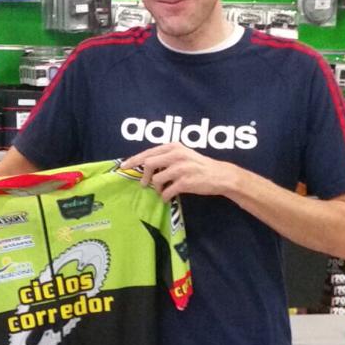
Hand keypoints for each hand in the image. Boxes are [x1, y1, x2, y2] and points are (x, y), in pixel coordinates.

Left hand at [121, 143, 238, 200]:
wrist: (220, 175)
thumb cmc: (199, 166)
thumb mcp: (183, 154)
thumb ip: (166, 156)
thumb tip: (145, 165)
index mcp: (174, 146)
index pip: (149, 152)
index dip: (134, 160)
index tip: (124, 166)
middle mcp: (176, 155)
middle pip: (149, 164)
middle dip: (144, 176)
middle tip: (143, 184)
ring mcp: (181, 169)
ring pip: (156, 180)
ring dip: (157, 188)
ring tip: (162, 190)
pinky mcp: (185, 182)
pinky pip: (166, 192)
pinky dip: (165, 197)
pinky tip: (168, 197)